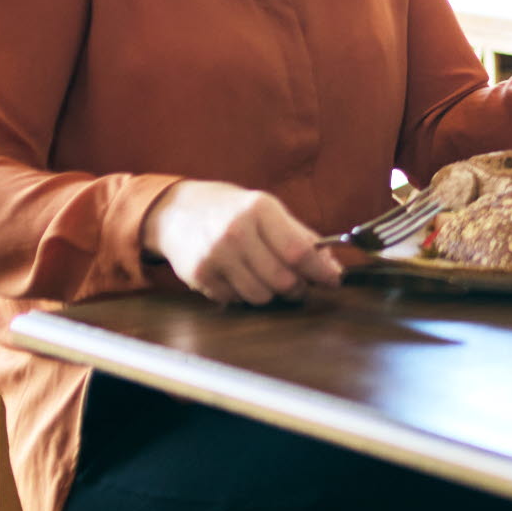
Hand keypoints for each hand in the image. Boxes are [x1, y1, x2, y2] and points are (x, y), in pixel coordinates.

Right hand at [142, 180, 343, 305]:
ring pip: (260, 296)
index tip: (333, 280)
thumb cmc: (233, 211)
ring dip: (271, 294)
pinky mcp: (199, 275)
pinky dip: (244, 295)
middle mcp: (236, 231)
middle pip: (282, 279)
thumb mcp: (268, 210)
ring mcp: (215, 254)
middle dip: (297, 288)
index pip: (298, 251)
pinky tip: (239, 277)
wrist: (178, 210)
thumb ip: (302, 238)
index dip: (320, 272)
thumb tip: (333, 269)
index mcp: (260, 209)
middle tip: (299, 285)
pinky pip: (235, 300)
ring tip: (267, 278)